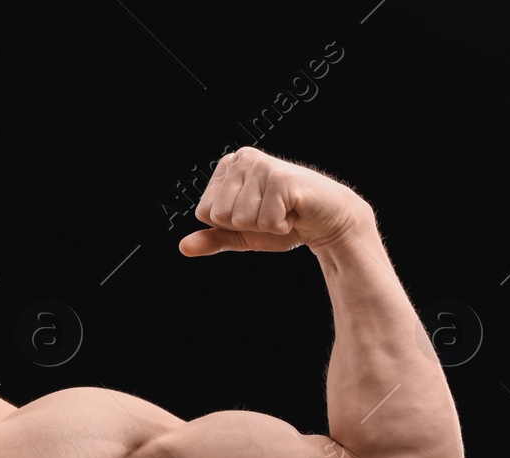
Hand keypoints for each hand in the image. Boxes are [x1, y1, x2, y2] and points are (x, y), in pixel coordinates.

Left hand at [178, 146, 373, 256]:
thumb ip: (213, 238)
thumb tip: (183, 247)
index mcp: (227, 168)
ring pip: (241, 219)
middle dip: (247, 225)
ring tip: (283, 210)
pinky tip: (294, 211)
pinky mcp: (280, 178)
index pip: (205, 212)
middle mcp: (241, 159)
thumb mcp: (241, 233)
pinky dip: (281, 225)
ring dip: (266, 225)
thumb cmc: (284, 222)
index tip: (254, 213)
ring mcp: (261, 166)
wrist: (325, 221)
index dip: (230, 224)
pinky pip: (265, 221)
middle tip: (271, 212)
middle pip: (220, 215)